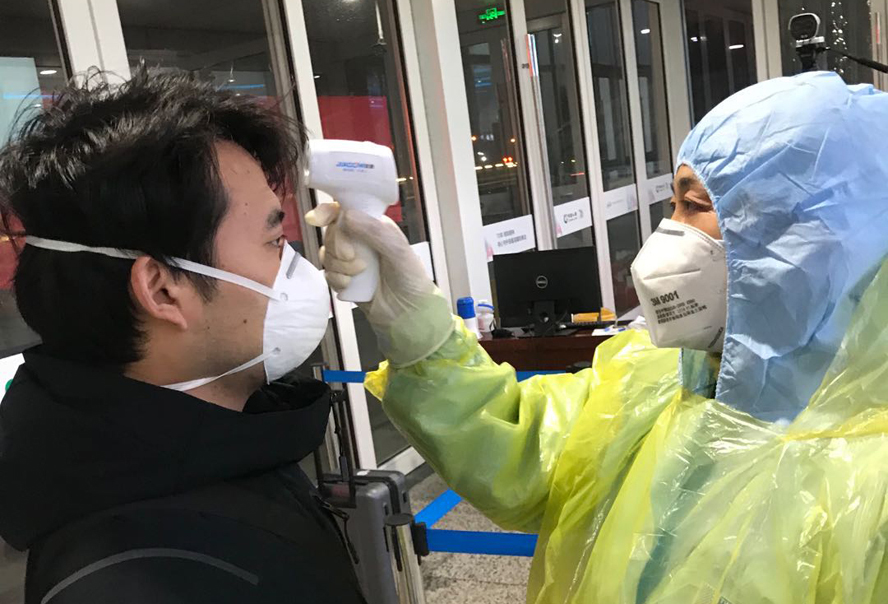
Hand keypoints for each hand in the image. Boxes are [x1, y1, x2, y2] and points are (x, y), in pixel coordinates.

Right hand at [306, 203, 454, 366]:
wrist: (407, 314)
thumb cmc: (410, 279)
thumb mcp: (399, 251)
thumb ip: (375, 232)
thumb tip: (347, 216)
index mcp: (374, 226)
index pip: (345, 209)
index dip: (328, 211)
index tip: (318, 219)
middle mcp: (361, 239)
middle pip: (332, 232)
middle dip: (338, 246)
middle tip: (353, 259)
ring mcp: (351, 259)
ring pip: (327, 253)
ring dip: (338, 265)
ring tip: (358, 274)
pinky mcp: (344, 278)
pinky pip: (327, 272)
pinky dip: (335, 279)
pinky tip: (349, 285)